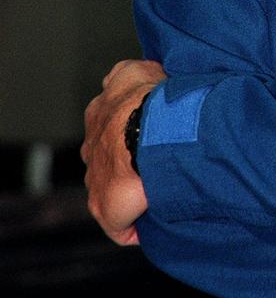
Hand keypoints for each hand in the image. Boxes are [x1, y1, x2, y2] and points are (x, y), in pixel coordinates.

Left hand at [81, 59, 166, 245]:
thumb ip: (135, 71)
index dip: (129, 133)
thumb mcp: (138, 70)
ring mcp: (96, 178)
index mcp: (99, 113)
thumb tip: (148, 71)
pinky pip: (119, 225)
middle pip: (107, 159)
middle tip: (158, 165)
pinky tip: (152, 225)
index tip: (151, 138)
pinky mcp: (105, 207)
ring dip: (132, 194)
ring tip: (161, 193)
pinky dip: (134, 226)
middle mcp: (92, 146)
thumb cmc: (151, 100)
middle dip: (128, 164)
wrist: (150, 129)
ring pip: (112, 191)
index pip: (108, 125)